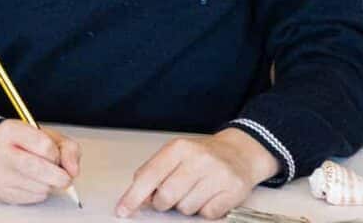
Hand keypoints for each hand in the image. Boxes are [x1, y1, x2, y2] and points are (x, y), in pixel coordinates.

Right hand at [0, 119, 80, 204]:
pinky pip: (33, 198)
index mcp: (10, 130)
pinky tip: (30, 182)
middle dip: (59, 176)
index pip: (45, 146)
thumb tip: (73, 169)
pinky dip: (39, 192)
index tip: (55, 156)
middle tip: (63, 176)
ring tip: (40, 175)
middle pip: (41, 170)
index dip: (56, 154)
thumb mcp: (44, 135)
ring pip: (40, 187)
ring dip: (48, 184)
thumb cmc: (19, 143)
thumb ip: (67, 147)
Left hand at [115, 128, 279, 218]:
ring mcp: (218, 175)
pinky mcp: (233, 191)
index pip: (149, 175)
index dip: (133, 196)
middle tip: (171, 196)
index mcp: (179, 148)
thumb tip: (139, 198)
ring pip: (186, 208)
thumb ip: (154, 172)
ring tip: (195, 191)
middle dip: (164, 203)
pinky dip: (204, 210)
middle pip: (166, 196)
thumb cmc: (202, 156)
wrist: (240, 153)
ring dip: (186, 206)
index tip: (123, 210)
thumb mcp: (175, 155)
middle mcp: (198, 159)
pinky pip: (207, 214)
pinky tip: (209, 196)